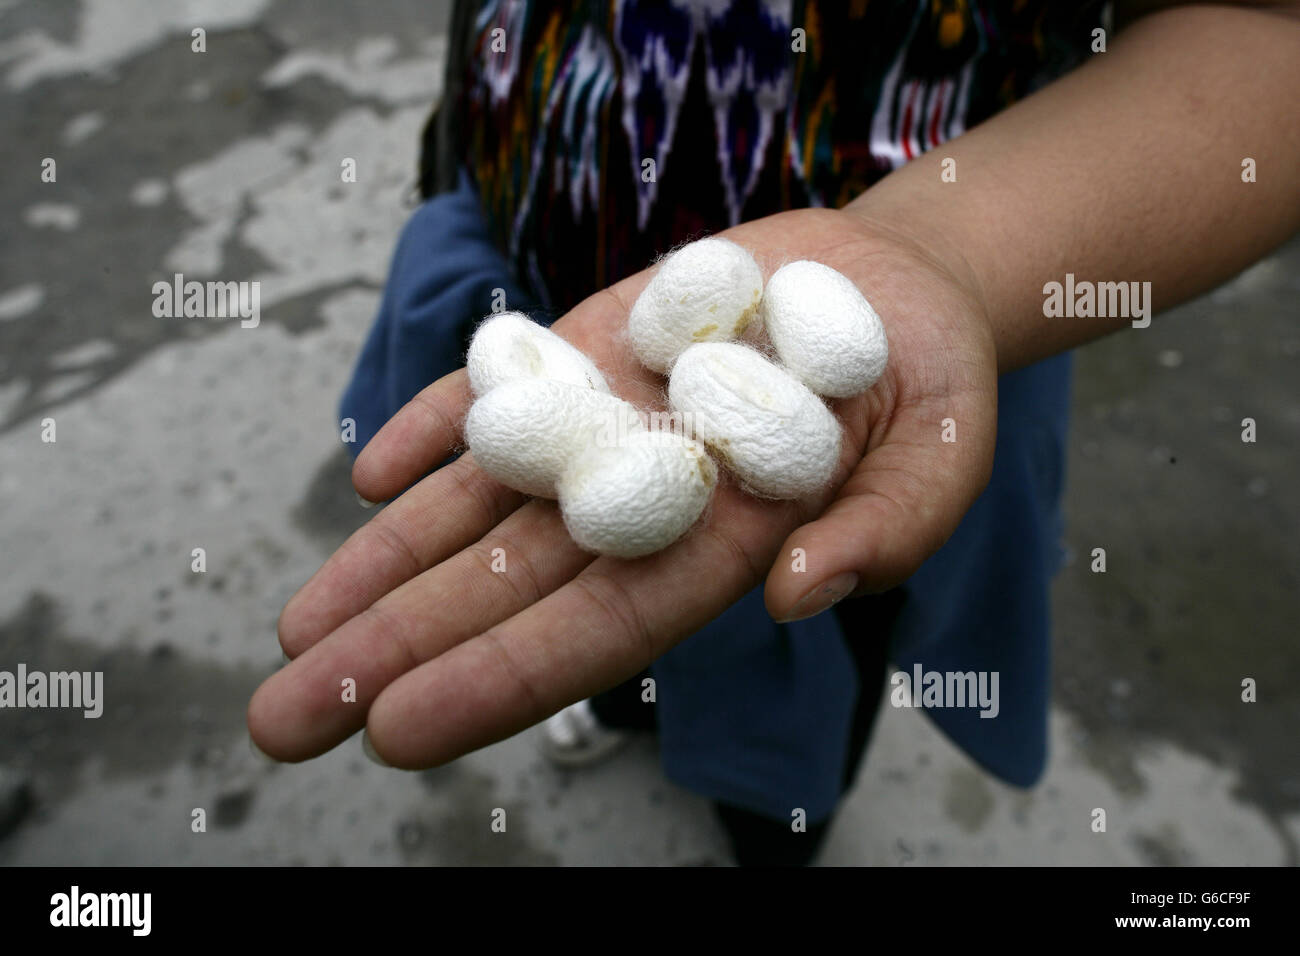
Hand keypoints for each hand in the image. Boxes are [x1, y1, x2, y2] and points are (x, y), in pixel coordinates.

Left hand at [247, 207, 997, 766]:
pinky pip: (504, 393)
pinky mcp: (592, 349)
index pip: (598, 628)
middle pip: (507, 584)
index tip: (397, 730)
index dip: (500, 678)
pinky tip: (369, 475)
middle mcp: (643, 499)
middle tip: (288, 717)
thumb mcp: (938, 460)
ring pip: (481, 504)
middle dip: (399, 649)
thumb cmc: (928, 387)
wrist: (894, 283)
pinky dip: (439, 427)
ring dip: (385, 562)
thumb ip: (882, 533)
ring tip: (296, 627)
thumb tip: (798, 592)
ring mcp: (606, 424)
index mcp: (723, 547)